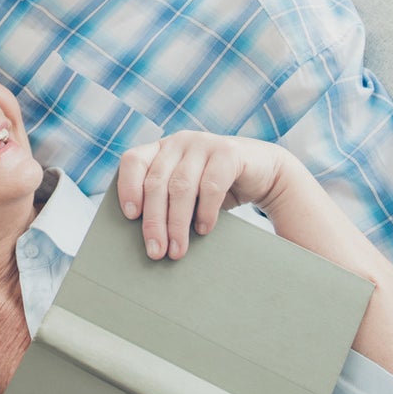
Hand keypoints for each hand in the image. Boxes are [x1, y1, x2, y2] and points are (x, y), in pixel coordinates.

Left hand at [117, 131, 288, 259]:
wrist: (264, 174)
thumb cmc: (216, 189)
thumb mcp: (187, 193)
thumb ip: (166, 203)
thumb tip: (147, 240)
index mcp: (161, 149)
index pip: (133, 161)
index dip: (127, 187)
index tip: (130, 216)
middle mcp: (179, 142)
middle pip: (156, 182)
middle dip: (154, 221)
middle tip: (156, 252)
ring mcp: (204, 143)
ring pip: (181, 187)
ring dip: (177, 223)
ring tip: (177, 250)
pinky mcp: (229, 152)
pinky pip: (211, 185)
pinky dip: (205, 212)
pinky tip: (203, 230)